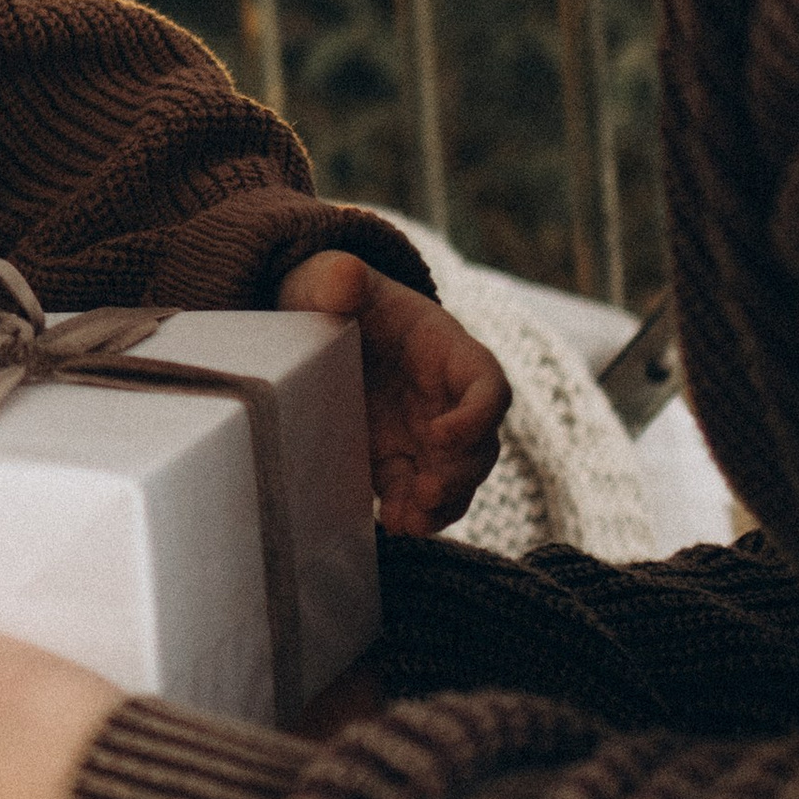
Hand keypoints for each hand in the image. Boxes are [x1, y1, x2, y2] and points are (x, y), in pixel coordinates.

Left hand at [281, 248, 507, 536]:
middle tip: (426, 491)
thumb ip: (338, 278)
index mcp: (445, 349)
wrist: (310, 324)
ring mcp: (425, 434)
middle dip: (460, 472)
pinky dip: (413, 514)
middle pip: (481, 443)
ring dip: (443, 503)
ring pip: (458, 478)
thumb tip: (345, 276)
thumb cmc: (331, 293)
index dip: (478, 413)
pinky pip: (420, 496)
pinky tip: (390, 522)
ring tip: (408, 520)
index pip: (487, 383)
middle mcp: (446, 397)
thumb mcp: (328, 280)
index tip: (441, 434)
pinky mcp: (397, 461)